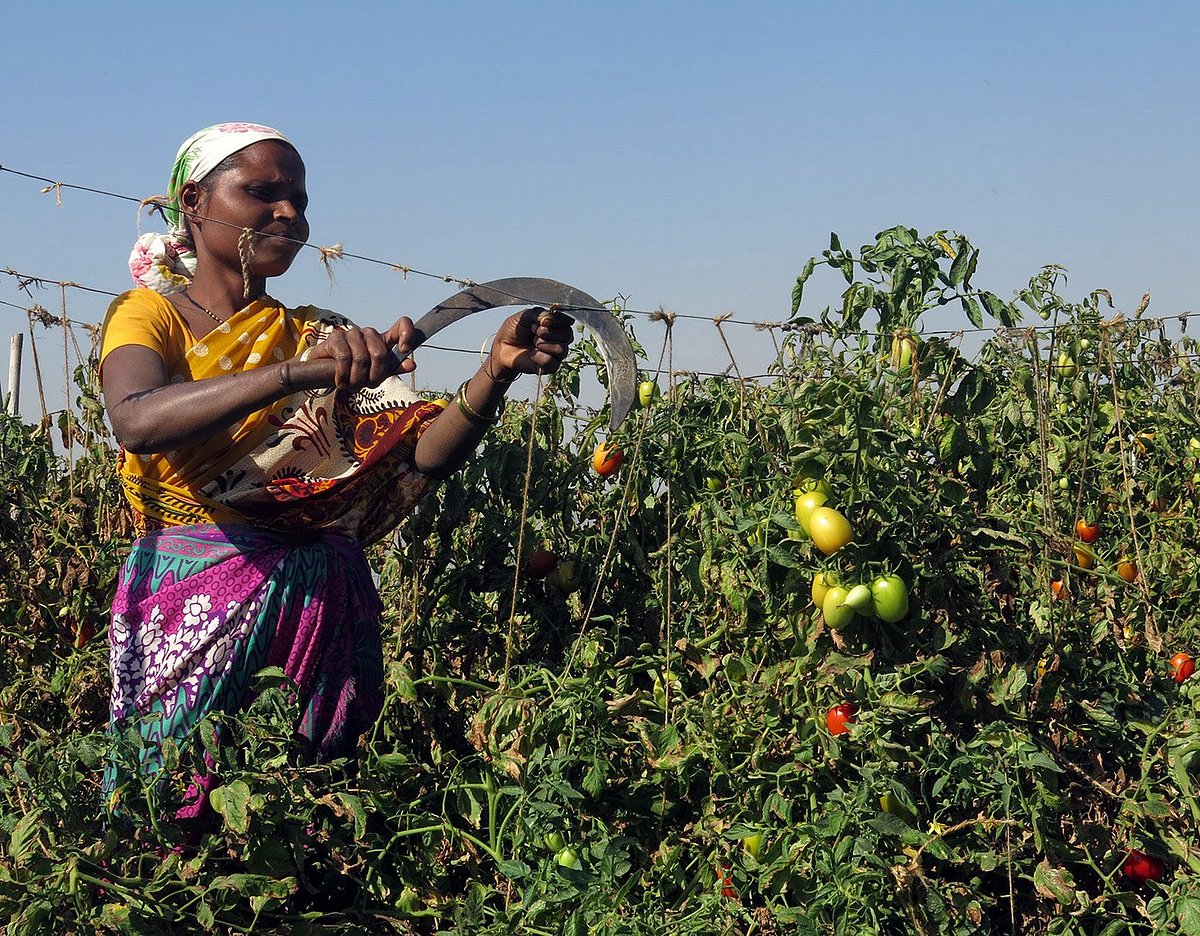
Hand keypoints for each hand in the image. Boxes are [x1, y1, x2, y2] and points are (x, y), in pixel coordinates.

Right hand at [302, 318, 417, 389]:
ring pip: (362, 358)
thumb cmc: (353, 374)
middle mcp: (369, 334)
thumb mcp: (375, 374)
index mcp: (383, 341)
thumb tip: (412, 365)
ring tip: (351, 385)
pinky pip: (344, 359)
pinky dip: (343, 376)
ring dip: (357, 379)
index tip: (405, 350)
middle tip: (366, 386)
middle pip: (380, 353)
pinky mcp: (335, 338)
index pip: (402, 324)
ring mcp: (352, 334)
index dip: (407, 334)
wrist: (322, 374)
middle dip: (374, 376)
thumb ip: (393, 368)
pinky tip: (340, 382)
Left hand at [487, 307, 574, 381]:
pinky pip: (551, 360)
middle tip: (534, 330)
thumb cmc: (514, 331)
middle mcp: (560, 339)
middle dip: (549, 331)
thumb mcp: (525, 316)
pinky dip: (539, 355)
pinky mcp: (551, 367)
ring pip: (562, 349)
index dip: (557, 320)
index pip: (568, 321)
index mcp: (556, 324)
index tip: (542, 321)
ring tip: (533, 341)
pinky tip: (532, 353)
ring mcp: (557, 354)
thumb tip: (549, 320)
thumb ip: (539, 314)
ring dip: (544, 343)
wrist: (502, 348)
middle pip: (568, 334)